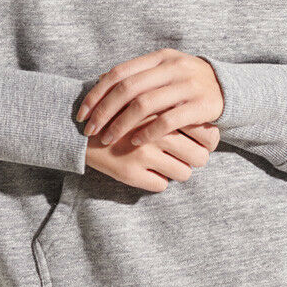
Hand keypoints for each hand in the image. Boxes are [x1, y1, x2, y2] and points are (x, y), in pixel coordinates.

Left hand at [76, 49, 224, 148]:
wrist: (229, 87)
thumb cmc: (186, 82)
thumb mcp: (164, 69)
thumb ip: (137, 74)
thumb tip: (100, 81)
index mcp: (159, 57)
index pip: (119, 73)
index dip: (97, 93)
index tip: (81, 113)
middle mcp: (172, 67)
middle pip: (128, 88)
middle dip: (104, 111)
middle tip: (89, 130)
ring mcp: (188, 85)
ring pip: (145, 104)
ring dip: (121, 124)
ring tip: (107, 139)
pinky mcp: (202, 105)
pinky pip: (168, 121)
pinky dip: (148, 132)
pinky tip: (135, 143)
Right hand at [84, 113, 220, 192]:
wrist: (78, 129)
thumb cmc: (117, 112)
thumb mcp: (144, 100)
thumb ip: (171, 107)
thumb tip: (205, 124)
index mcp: (164, 110)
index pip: (207, 132)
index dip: (209, 140)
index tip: (202, 142)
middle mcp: (157, 132)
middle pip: (200, 156)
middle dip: (196, 158)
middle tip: (187, 155)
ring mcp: (144, 154)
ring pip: (184, 173)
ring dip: (178, 170)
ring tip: (166, 163)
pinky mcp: (131, 173)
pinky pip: (161, 185)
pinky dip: (157, 179)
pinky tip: (146, 169)